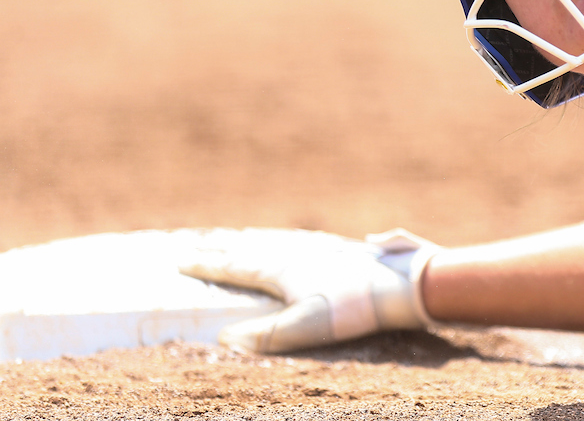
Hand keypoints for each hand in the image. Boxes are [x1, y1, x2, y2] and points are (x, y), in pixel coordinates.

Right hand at [180, 227, 439, 352]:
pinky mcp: (347, 253)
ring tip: (244, 246)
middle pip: (256, 251)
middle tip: (202, 245)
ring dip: (259, 246)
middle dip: (226, 251)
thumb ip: (265, 335)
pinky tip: (301, 248)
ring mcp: (325, 250)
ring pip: (282, 245)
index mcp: (284, 270)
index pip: (238, 268)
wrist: (402, 284)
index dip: (208, 266)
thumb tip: (224, 339)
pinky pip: (308, 245)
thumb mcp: (305, 326)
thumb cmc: (353, 307)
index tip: (182, 260)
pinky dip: (292, 246)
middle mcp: (301, 254)